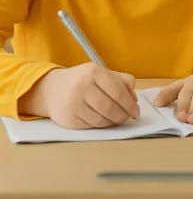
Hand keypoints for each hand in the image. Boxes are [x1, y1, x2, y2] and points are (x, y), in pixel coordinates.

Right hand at [25, 63, 139, 128]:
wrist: (51, 89)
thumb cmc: (83, 80)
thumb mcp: (102, 73)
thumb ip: (123, 82)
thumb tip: (135, 99)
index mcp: (94, 72)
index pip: (118, 91)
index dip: (129, 104)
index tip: (136, 111)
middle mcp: (82, 87)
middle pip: (110, 108)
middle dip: (123, 115)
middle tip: (128, 117)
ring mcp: (73, 104)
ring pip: (101, 119)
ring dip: (113, 122)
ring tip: (117, 119)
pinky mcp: (68, 119)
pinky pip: (90, 126)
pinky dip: (101, 125)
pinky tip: (104, 121)